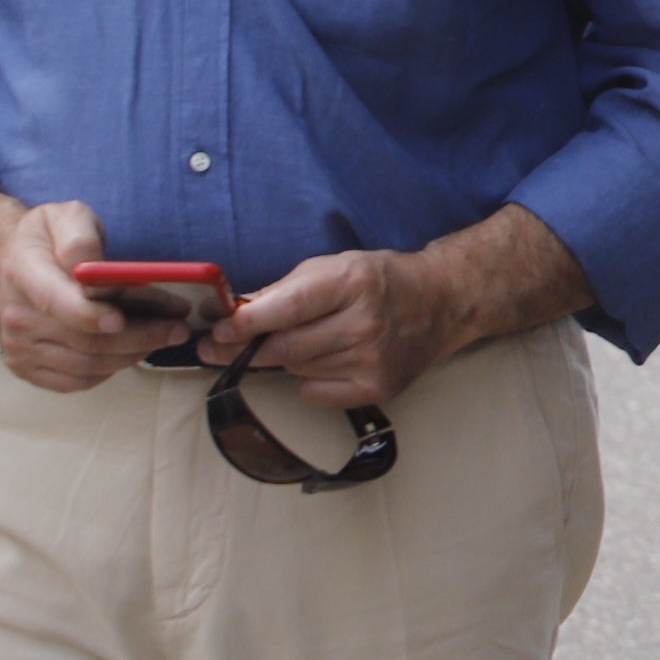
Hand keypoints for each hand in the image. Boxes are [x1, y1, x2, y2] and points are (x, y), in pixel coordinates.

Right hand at [0, 198, 188, 392]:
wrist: (4, 263)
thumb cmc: (47, 238)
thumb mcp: (65, 217)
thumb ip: (81, 238)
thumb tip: (94, 264)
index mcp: (24, 273)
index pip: (56, 302)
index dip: (91, 315)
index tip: (125, 318)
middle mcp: (17, 316)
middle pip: (82, 340)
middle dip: (138, 336)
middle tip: (178, 327)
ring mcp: (19, 347)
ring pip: (85, 365)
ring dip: (133, 354)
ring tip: (167, 335)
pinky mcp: (26, 368)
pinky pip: (75, 381)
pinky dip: (110, 370)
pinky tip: (133, 351)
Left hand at [202, 248, 468, 410]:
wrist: (443, 301)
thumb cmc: (382, 279)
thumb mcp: (336, 266)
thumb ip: (284, 289)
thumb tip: (233, 313)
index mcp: (353, 282)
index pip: (288, 309)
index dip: (246, 323)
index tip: (216, 330)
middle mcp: (365, 323)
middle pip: (284, 347)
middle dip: (244, 348)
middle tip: (216, 347)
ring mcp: (373, 360)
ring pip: (296, 370)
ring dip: (287, 358)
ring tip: (307, 339)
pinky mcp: (377, 388)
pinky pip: (315, 393)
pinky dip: (309, 380)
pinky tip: (328, 359)